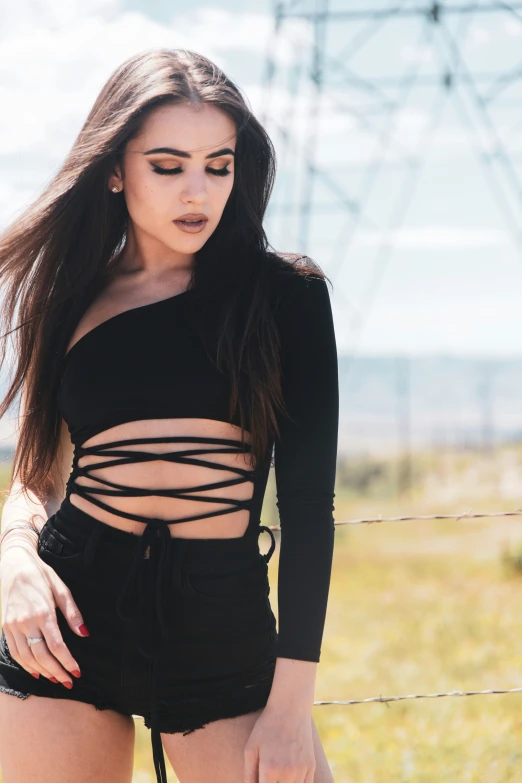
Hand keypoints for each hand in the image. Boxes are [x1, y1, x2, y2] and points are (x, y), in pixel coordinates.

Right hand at [0, 544, 87, 687]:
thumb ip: (72, 613)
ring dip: (42, 671)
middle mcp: (26, 622)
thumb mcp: (61, 589)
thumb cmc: (41, 575)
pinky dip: (26, 665)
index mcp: (43, 612)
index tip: (77, 672)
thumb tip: (84, 633)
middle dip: (56, 671)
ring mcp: (13, 626)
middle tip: (68, 681)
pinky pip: (15, 652)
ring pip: (27, 658)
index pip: (56, 646)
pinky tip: (36, 671)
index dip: (67, 662)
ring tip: (55, 678)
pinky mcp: (5, 627)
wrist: (14, 564)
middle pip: (42, 656)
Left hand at [244, 705, 315, 782]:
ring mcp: (301, 771)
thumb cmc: (267, 727)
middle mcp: (287, 773)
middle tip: (268, 775)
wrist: (290, 708)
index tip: (261, 778)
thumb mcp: (251, 748)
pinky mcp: (311, 766)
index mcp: (270, 769)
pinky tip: (289, 777)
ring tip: (278, 774)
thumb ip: (249, 774)